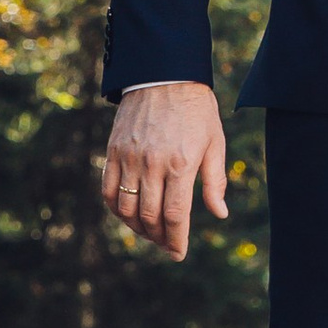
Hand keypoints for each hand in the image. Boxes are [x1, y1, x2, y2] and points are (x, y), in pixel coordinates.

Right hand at [101, 83, 227, 258]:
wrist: (164, 74)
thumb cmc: (196, 110)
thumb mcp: (215, 143)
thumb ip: (215, 181)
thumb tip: (219, 214)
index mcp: (181, 164)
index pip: (175, 216)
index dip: (176, 240)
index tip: (178, 253)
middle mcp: (152, 164)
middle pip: (150, 217)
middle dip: (159, 237)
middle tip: (166, 243)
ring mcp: (129, 158)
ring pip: (126, 208)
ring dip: (137, 227)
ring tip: (149, 231)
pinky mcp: (113, 151)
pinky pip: (108, 190)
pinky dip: (115, 208)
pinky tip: (127, 214)